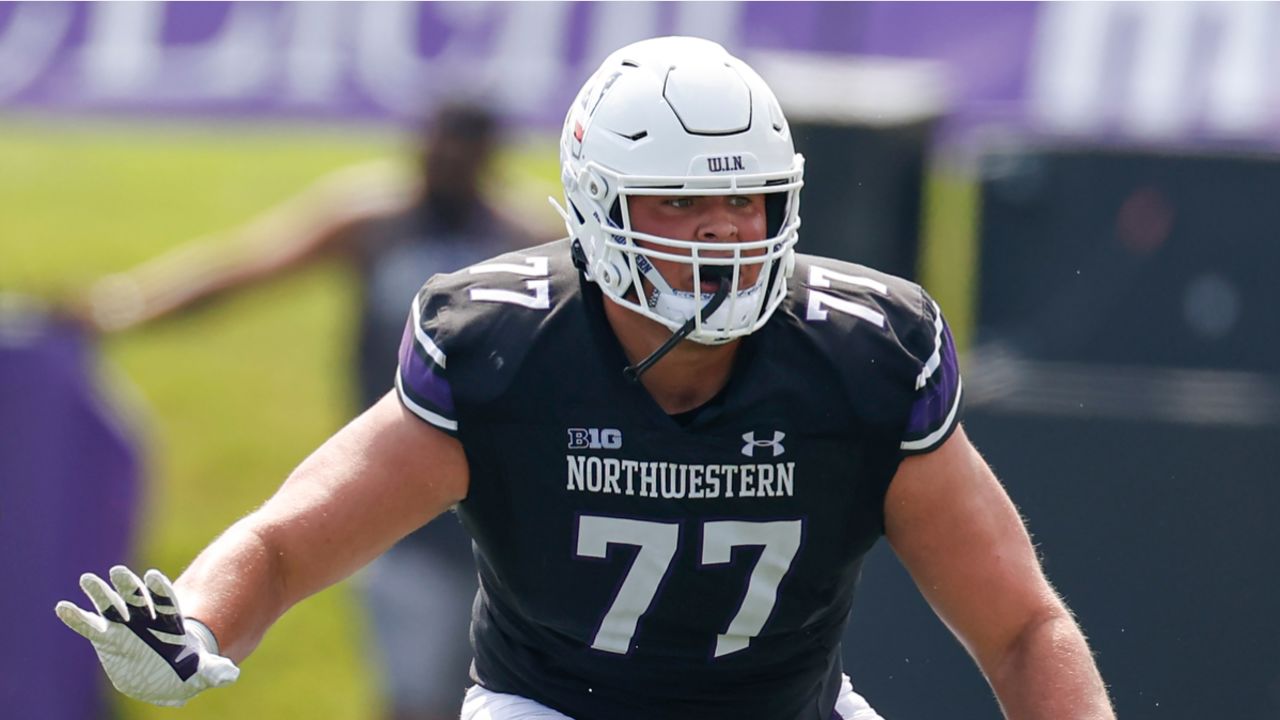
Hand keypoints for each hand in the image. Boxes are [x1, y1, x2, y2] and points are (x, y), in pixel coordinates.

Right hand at [55, 566, 239, 706]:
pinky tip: (63, 607)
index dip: (159, 590)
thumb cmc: (186, 672)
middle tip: (118, 571)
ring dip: (100, 593)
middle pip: (137, 598)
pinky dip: (77, 618)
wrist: (164, 676)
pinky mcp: (107, 638)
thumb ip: (214, 672)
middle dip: (128, 586)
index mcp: (170, 624)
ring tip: (87, 579)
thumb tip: (230, 673)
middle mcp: (146, 620)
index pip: (165, 602)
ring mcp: (125, 626)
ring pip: (112, 607)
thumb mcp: (202, 674)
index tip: (153, 576)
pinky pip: (90, 626)